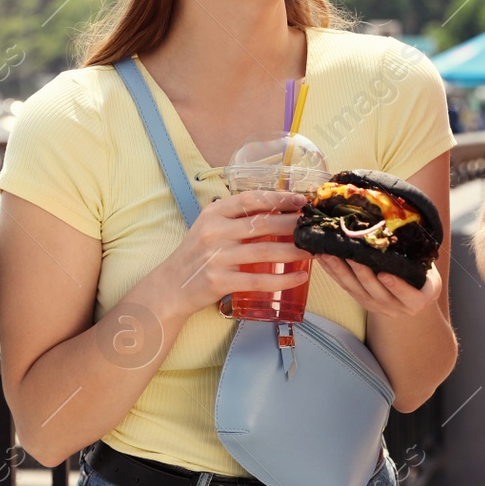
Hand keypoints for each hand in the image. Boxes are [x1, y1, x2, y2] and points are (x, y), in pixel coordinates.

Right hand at [149, 190, 312, 318]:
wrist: (171, 287)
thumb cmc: (196, 255)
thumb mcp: (209, 227)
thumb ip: (236, 218)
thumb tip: (277, 209)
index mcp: (213, 213)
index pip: (251, 199)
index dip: (279, 198)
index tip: (301, 200)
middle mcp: (214, 231)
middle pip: (263, 223)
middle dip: (293, 224)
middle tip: (313, 226)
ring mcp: (217, 257)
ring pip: (265, 251)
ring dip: (294, 251)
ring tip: (314, 250)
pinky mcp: (220, 281)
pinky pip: (259, 280)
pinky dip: (283, 279)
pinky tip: (300, 277)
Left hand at [316, 254, 441, 318]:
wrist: (415, 293)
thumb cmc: (423, 272)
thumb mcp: (427, 265)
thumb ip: (418, 255)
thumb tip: (405, 225)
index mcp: (419, 299)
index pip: (410, 296)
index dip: (397, 286)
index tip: (384, 274)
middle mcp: (399, 308)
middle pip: (377, 293)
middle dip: (361, 273)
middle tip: (349, 255)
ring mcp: (379, 308)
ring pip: (358, 291)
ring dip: (341, 272)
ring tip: (329, 255)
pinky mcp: (363, 303)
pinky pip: (347, 289)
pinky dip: (334, 274)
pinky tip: (323, 260)